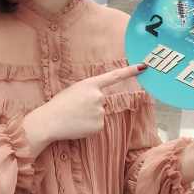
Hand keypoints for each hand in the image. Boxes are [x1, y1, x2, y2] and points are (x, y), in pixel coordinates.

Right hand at [21, 64, 146, 155]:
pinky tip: (78, 125)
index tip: (143, 67)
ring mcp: (100, 111)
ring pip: (99, 113)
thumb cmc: (58, 105)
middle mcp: (98, 96)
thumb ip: (89, 92)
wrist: (49, 121)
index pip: (114, 76)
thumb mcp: (73, 91)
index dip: (130, 71)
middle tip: (75, 108)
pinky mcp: (99, 125)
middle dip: (91, 105)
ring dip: (90, 116)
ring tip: (75, 117)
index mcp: (90, 84)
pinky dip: (89, 126)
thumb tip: (101, 103)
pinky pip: (97, 125)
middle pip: (102, 100)